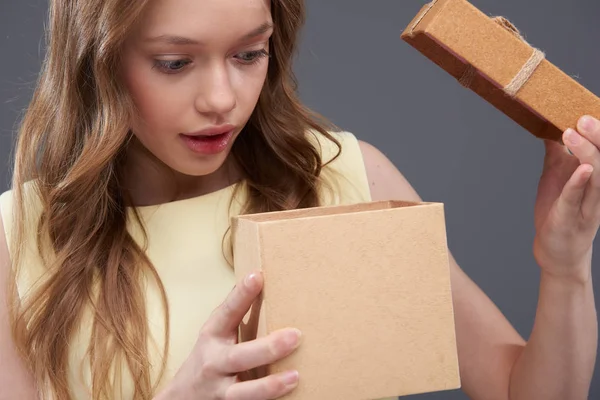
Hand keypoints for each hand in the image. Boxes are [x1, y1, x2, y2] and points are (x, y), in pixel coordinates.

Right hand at [155, 271, 301, 399]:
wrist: (180, 399)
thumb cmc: (207, 358)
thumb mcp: (215, 334)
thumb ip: (235, 313)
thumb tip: (260, 278)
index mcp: (212, 337)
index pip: (226, 313)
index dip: (241, 295)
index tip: (257, 277)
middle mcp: (213, 364)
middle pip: (239, 357)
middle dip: (268, 347)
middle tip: (295, 336)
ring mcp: (219, 391)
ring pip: (243, 392)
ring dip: (269, 385)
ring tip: (295, 376)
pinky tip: (290, 397)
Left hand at [533, 115, 599, 283]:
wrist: (555, 251)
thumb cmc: (558, 211)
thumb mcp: (556, 175)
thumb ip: (557, 152)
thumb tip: (550, 125)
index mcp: (596, 177)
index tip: (587, 109)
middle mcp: (598, 189)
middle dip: (598, 136)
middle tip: (583, 117)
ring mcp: (589, 205)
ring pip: (598, 176)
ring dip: (588, 153)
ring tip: (575, 132)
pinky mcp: (573, 218)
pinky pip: (578, 199)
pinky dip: (579, 183)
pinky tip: (580, 168)